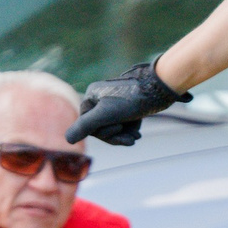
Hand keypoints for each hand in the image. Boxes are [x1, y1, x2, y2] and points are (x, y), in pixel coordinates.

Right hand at [68, 60, 189, 146]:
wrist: (160, 88)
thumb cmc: (132, 99)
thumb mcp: (106, 114)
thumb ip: (86, 126)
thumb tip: (67, 139)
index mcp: (92, 97)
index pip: (88, 126)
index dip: (103, 133)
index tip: (117, 128)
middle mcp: (101, 98)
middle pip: (101, 128)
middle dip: (116, 136)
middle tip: (131, 137)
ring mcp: (115, 102)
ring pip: (114, 128)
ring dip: (125, 134)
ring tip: (136, 135)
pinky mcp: (127, 106)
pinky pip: (123, 124)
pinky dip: (130, 130)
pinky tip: (137, 133)